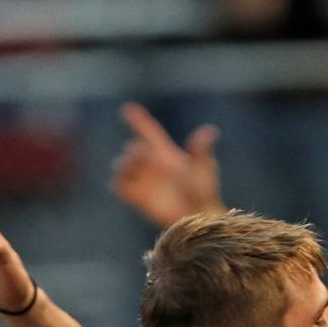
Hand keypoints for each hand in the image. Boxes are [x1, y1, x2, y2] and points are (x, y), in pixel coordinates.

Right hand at [110, 102, 222, 229]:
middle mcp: (152, 166)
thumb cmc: (204, 192)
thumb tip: (210, 131)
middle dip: (135, 150)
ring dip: (124, 164)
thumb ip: (201, 150)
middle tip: (144, 153)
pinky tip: (123, 181)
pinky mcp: (138, 198)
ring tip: (132, 165)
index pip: (149, 132)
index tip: (127, 109)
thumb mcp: (204, 167)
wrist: (198, 217)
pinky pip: (119, 187)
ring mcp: (144, 181)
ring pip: (122, 165)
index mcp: (166, 154)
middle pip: (133, 149)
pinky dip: (117, 182)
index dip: (138, 120)